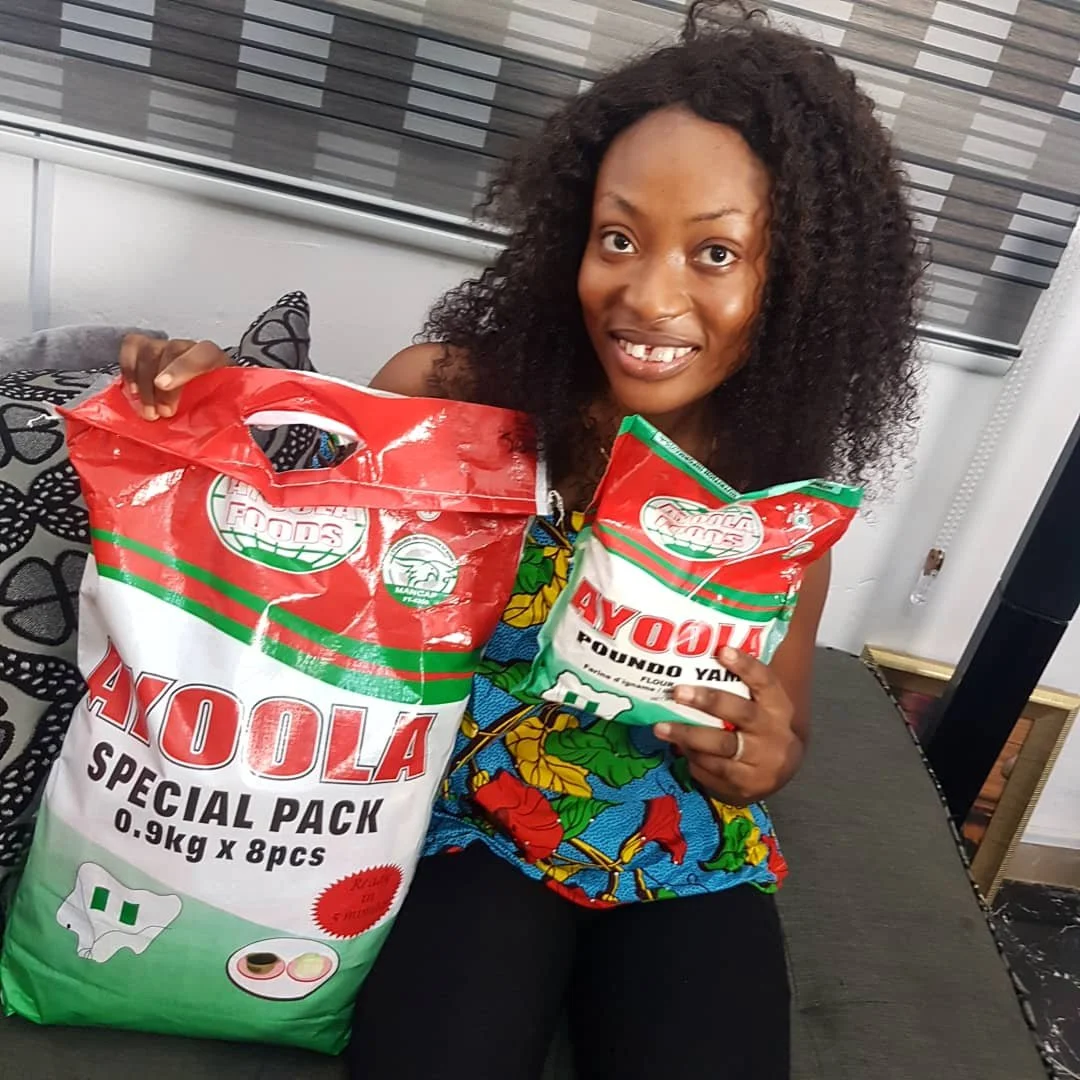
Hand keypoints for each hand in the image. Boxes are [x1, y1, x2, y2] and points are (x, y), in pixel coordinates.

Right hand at [118, 335, 230, 419]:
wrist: (202, 391)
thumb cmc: (210, 402)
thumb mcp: (220, 409)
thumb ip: (218, 414)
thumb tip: (214, 432)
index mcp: (215, 359)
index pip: (202, 354)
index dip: (182, 367)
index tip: (163, 385)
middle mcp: (188, 347)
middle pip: (170, 352)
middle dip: (160, 386)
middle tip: (161, 413)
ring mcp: (165, 345)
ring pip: (148, 351)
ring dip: (142, 383)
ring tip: (147, 410)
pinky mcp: (146, 347)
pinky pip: (131, 348)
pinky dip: (128, 369)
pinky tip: (133, 392)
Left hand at [654, 647, 802, 804]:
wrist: (780, 772)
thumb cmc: (761, 727)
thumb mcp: (762, 706)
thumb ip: (739, 686)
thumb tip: (697, 656)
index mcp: (779, 708)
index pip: (766, 682)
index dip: (746, 666)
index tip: (722, 650)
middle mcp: (774, 734)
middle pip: (741, 714)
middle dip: (708, 701)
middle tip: (677, 691)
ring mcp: (761, 763)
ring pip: (721, 747)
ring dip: (687, 735)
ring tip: (660, 727)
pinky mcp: (745, 786)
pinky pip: (712, 770)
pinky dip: (693, 759)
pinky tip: (678, 749)